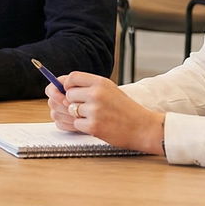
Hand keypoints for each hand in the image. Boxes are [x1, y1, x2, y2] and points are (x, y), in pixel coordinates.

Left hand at [49, 71, 165, 154]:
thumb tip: (60, 86)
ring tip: (94, 117)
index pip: (72, 77)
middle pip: (68, 95)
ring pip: (71, 110)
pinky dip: (82, 126)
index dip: (67, 84)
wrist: (144, 127)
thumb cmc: (126, 109)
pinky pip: (75, 124)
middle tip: (85, 108)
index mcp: (101, 82)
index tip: (69, 90)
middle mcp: (96, 94)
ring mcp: (94, 110)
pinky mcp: (93, 126)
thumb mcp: (110, 90)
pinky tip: (96, 125)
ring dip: (78, 115)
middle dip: (72, 102)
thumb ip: (89, 86)